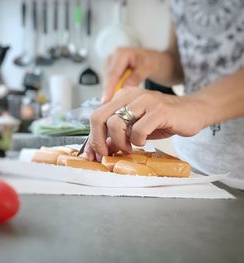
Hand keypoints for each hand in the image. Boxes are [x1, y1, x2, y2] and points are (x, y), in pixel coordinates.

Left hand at [82, 87, 204, 160]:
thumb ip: (118, 134)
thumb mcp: (135, 126)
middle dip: (98, 140)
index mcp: (121, 98)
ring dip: (118, 142)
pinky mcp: (159, 110)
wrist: (194, 111)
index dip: (92, 137)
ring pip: (116, 123)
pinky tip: (143, 142)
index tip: (93, 155)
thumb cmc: (162, 119)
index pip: (96, 116)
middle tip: (106, 154)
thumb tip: (101, 148)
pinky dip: (137, 141)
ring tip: (129, 148)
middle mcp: (129, 96)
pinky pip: (138, 129)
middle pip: (99, 117)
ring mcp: (144, 101)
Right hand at [102, 48, 155, 103]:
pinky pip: (108, 84)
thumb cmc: (150, 61)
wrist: (151, 60)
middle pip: (107, 79)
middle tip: (110, 108)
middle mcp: (112, 58)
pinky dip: (112, 92)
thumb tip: (125, 87)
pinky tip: (116, 99)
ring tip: (115, 105)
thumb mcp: (148, 67)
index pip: (113, 74)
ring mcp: (109, 66)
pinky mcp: (109, 73)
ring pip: (106, 83)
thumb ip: (137, 76)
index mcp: (121, 54)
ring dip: (110, 93)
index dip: (108, 88)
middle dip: (108, 93)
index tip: (106, 100)